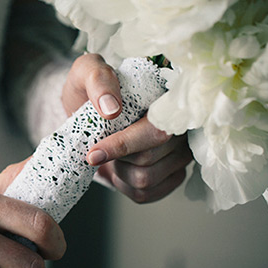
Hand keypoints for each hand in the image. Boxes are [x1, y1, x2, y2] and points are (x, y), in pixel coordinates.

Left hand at [62, 53, 192, 202]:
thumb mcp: (86, 72)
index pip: (155, 131)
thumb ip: (98, 79)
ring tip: (112, 155)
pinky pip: (146, 194)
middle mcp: (181, 128)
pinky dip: (123, 185)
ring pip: (146, 180)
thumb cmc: (90, 91)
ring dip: (119, 172)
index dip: (124, 144)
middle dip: (116, 158)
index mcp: (167, 99)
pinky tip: (120, 168)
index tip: (93, 154)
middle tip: (99, 146)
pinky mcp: (172, 176)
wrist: (89, 114)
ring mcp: (181, 154)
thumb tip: (112, 109)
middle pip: (148, 158)